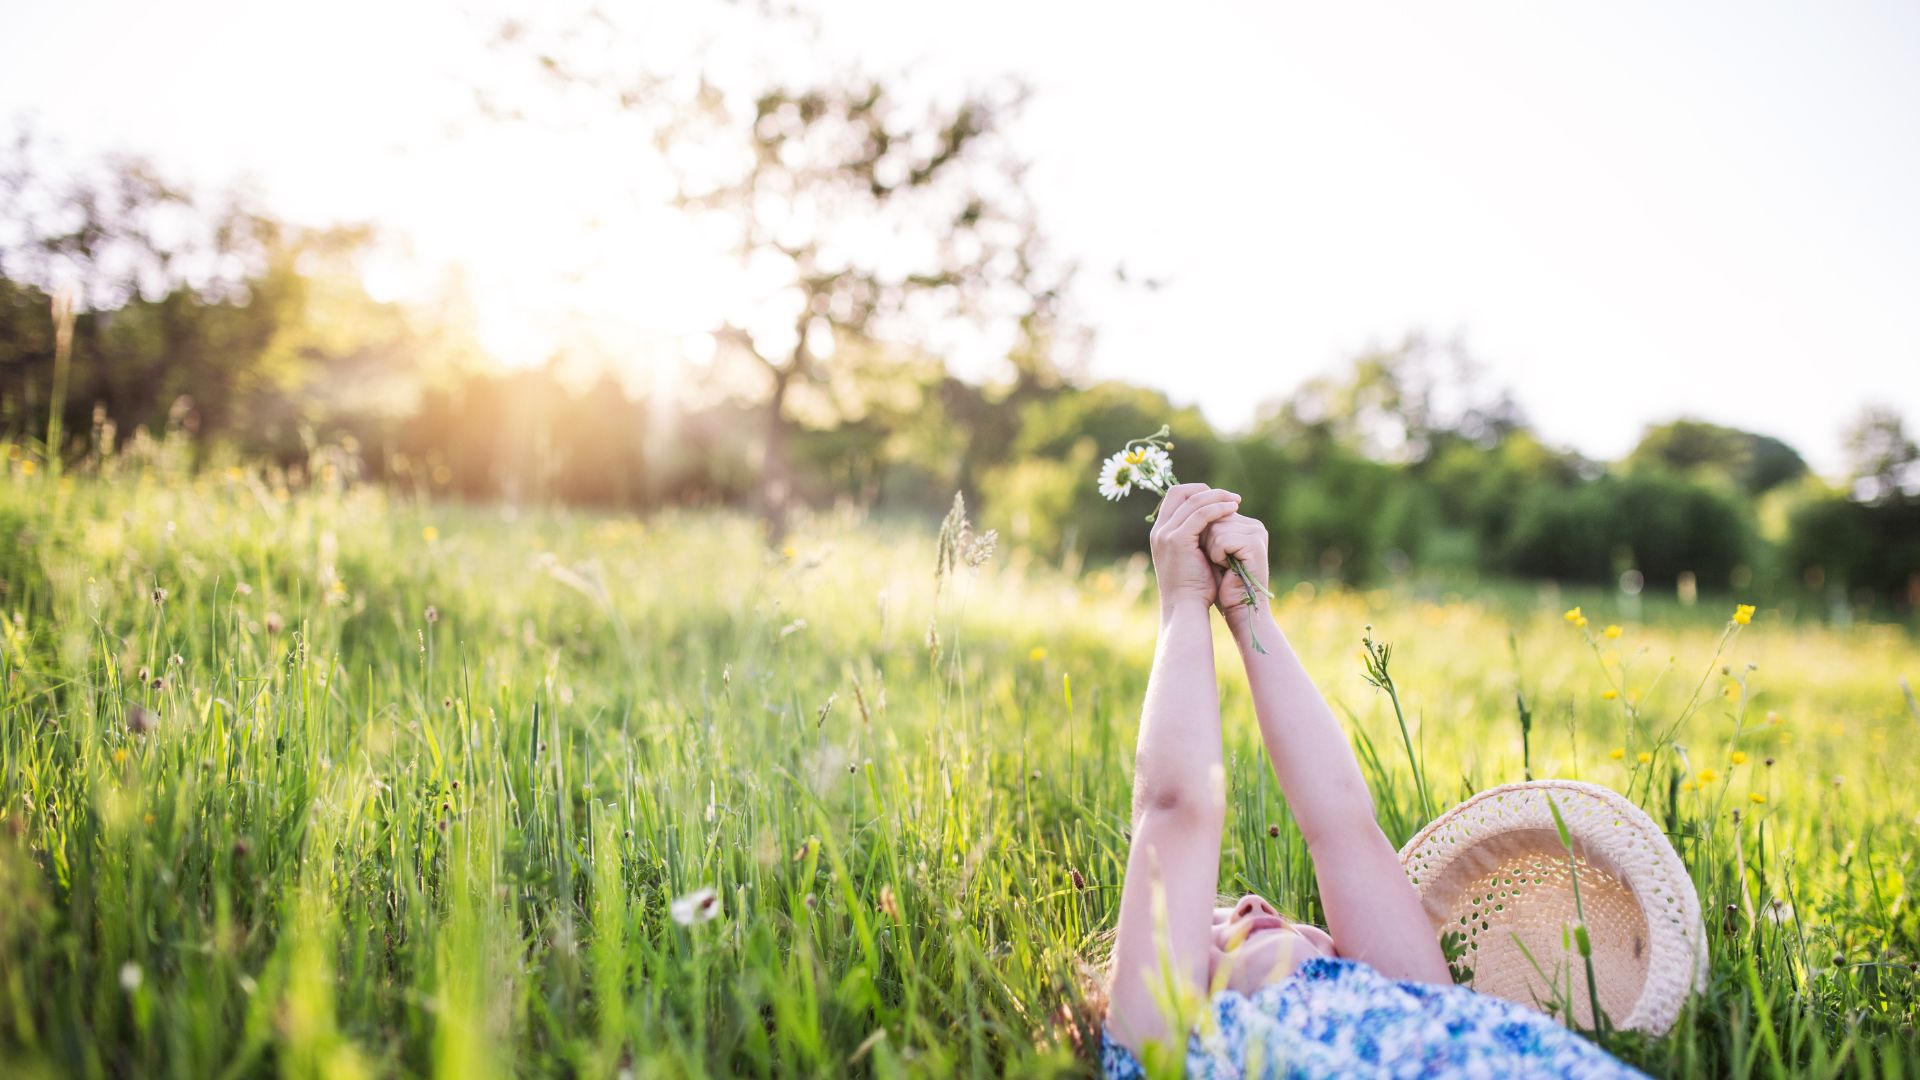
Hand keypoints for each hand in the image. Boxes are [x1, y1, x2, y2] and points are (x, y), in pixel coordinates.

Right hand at [1150, 484, 1241, 614]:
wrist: (1185, 608)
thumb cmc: (1194, 589)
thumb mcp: (1193, 558)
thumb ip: (1199, 539)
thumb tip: (1217, 523)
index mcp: (1161, 533)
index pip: (1175, 497)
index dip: (1198, 493)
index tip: (1220, 499)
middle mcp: (1159, 530)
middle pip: (1179, 492)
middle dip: (1206, 490)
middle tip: (1230, 497)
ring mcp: (1166, 534)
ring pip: (1192, 500)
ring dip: (1217, 497)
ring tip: (1237, 501)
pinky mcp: (1177, 540)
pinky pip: (1200, 514)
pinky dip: (1218, 508)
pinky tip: (1233, 510)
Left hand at [1204, 512, 1270, 619]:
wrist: (1237, 607)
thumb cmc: (1220, 582)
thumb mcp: (1209, 548)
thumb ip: (1205, 527)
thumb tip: (1186, 507)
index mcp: (1244, 523)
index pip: (1212, 511)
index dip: (1202, 533)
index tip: (1206, 552)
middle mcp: (1253, 525)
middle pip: (1212, 517)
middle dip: (1206, 541)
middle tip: (1216, 561)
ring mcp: (1256, 532)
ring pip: (1216, 528)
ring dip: (1211, 550)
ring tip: (1223, 565)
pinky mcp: (1255, 543)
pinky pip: (1222, 540)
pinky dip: (1218, 556)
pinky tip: (1228, 568)